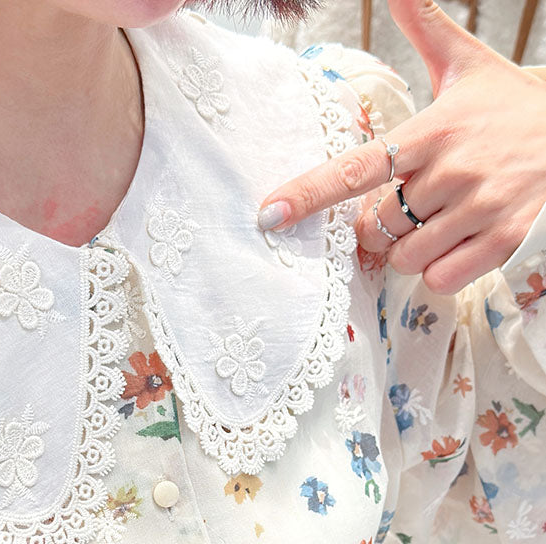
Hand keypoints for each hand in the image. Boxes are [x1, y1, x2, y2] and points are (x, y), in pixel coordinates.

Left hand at [258, 0, 545, 294]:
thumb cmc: (509, 105)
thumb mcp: (466, 66)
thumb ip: (426, 29)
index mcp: (432, 131)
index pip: (356, 168)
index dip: (309, 194)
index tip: (270, 214)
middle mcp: (452, 171)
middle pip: (376, 228)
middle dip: (381, 227)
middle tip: (411, 205)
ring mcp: (479, 207)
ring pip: (406, 258)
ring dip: (411, 250)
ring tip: (441, 220)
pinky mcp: (503, 239)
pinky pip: (443, 278)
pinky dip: (442, 270)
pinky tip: (460, 243)